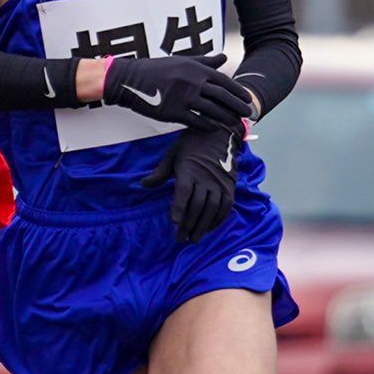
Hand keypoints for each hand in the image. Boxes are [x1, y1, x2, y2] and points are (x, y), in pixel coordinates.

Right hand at [102, 52, 254, 130]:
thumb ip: (204, 61)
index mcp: (195, 68)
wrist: (129, 80)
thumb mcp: (181, 60)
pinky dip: (207, 126)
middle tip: (247, 114)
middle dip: (237, 106)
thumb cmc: (155, 69)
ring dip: (226, 118)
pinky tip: (214, 129)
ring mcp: (183, 97)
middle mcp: (192, 81)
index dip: (237, 91)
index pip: (223, 81)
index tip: (246, 99)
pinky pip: (196, 121)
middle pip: (222, 96)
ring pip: (212, 110)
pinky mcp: (173, 111)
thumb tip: (224, 57)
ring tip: (234, 124)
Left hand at [142, 124, 242, 242]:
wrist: (218, 134)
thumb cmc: (191, 144)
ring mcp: (219, 183)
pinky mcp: (229, 186)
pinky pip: (226, 206)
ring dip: (203, 226)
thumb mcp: (172, 154)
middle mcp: (206, 178)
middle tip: (180, 239)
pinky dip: (218, 219)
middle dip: (189, 224)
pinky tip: (209, 228)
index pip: (184, 192)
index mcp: (189, 170)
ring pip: (212, 209)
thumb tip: (143, 185)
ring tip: (194, 239)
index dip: (179, 207)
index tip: (174, 222)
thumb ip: (160, 173)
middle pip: (197, 205)